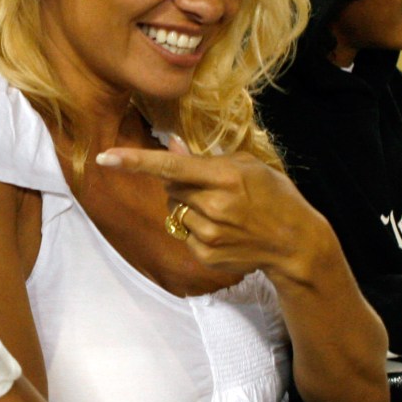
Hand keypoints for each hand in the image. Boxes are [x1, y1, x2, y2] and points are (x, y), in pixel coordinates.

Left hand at [95, 141, 331, 283]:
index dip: (135, 162)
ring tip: (222, 211)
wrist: (296, 243)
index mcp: (225, 178)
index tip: (106, 157)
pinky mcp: (204, 254)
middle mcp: (213, 207)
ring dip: (189, 206)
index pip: (170, 168)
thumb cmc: (275, 196)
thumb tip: (168, 146)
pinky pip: (183, 232)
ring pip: (175, 210)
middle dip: (182, 183)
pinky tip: (223, 229)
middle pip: (170, 187)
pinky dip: (195, 228)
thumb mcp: (248, 167)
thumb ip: (204, 159)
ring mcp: (208, 234)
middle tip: (214, 187)